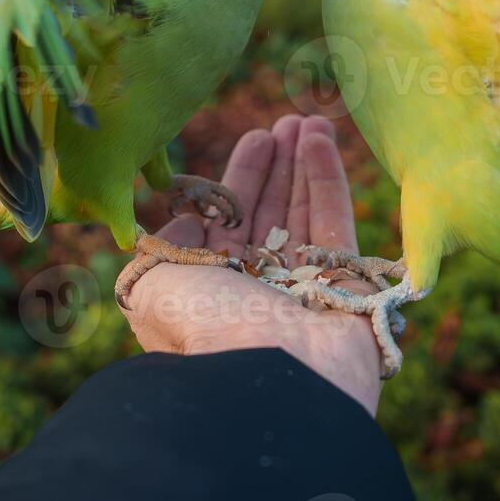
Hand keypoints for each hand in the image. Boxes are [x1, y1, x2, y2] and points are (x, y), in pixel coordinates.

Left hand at [122, 115, 386, 416]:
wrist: (266, 380)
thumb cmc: (203, 329)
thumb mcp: (152, 282)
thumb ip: (162, 244)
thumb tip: (186, 219)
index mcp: (214, 292)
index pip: (230, 224)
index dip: (242, 180)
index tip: (256, 139)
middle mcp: (260, 291)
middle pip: (271, 214)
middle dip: (279, 167)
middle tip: (288, 121)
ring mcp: (305, 290)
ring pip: (305, 214)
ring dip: (306, 164)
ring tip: (309, 120)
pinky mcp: (348, 287)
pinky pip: (336, 223)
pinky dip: (328, 180)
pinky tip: (321, 141)